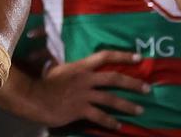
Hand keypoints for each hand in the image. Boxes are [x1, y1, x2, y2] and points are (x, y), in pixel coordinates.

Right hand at [29, 50, 148, 128]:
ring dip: (128, 105)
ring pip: (111, 99)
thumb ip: (68, 65)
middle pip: (114, 78)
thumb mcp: (55, 67)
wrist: (33, 96)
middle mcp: (86, 79)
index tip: (139, 58)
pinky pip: (99, 116)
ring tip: (140, 110)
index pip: (105, 56)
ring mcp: (84, 95)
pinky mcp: (80, 110)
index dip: (123, 56)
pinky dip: (110, 121)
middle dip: (133, 84)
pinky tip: (118, 126)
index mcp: (81, 66)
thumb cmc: (41, 81)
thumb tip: (69, 60)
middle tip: (148, 89)